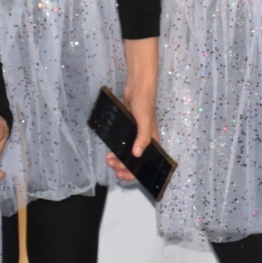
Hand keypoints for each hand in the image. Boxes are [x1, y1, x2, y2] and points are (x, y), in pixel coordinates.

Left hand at [105, 40, 159, 182]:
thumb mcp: (145, 122)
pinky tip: (110, 150)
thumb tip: (136, 154)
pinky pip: (122, 145)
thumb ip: (142, 138)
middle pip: (135, 161)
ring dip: (118, 159)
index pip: (145, 163)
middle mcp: (144, 142)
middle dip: (123, 166)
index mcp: (152, 142)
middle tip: (112, 165)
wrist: (137, 88)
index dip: (135, 172)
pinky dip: (116, 150)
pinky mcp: (128, 130)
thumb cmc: (144, 104)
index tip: (122, 174)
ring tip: (108, 159)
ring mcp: (136, 136)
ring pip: (127, 154)